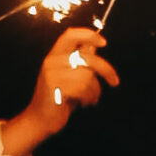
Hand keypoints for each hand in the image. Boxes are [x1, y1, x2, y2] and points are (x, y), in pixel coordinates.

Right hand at [1, 27, 118, 155]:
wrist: (40, 120)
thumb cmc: (59, 99)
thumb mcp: (69, 77)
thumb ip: (79, 63)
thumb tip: (93, 46)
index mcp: (54, 55)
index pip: (70, 35)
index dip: (88, 35)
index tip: (103, 42)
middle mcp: (52, 61)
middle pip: (87, 57)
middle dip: (106, 70)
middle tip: (115, 82)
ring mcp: (52, 74)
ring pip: (87, 75)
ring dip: (95, 90)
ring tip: (91, 99)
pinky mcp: (56, 88)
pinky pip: (83, 88)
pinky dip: (89, 97)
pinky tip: (85, 103)